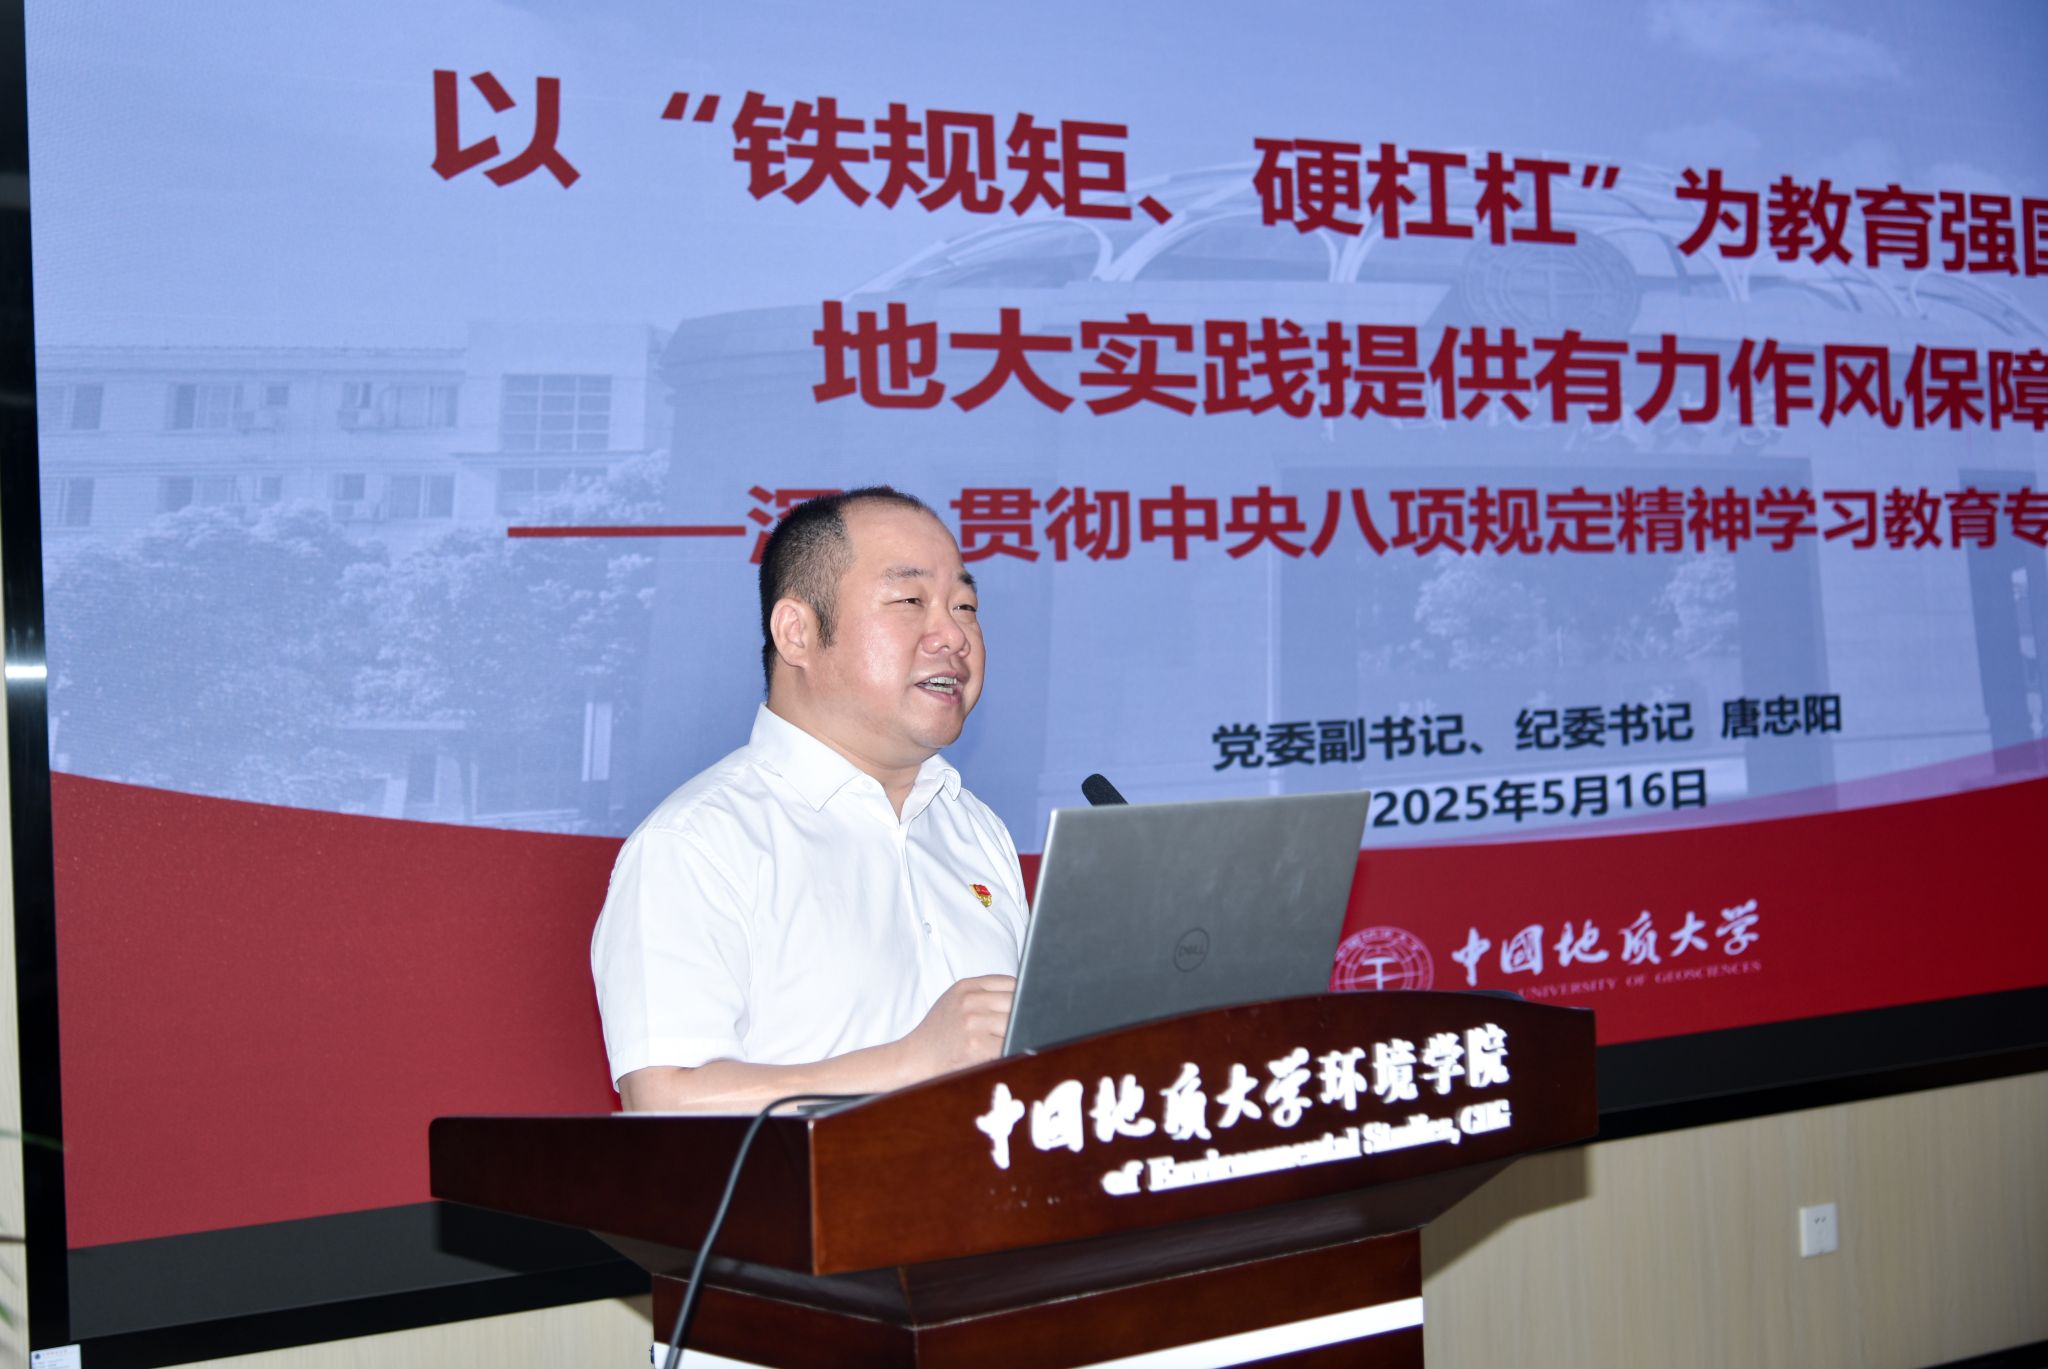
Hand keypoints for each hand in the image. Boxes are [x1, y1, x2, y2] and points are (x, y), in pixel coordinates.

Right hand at [895, 975, 1014, 1082]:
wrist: (916, 1057)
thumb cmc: (939, 1031)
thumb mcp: (955, 1001)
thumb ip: (983, 994)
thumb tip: (1023, 996)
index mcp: (966, 987)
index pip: (1010, 982)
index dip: (1023, 995)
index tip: (1026, 1006)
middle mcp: (969, 1001)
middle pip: (1016, 1002)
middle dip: (1023, 1015)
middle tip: (1024, 1026)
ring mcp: (973, 1022)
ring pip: (1015, 1023)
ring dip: (1018, 1033)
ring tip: (1011, 1041)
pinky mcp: (976, 1045)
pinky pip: (1008, 1044)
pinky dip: (1012, 1049)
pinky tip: (1005, 1053)